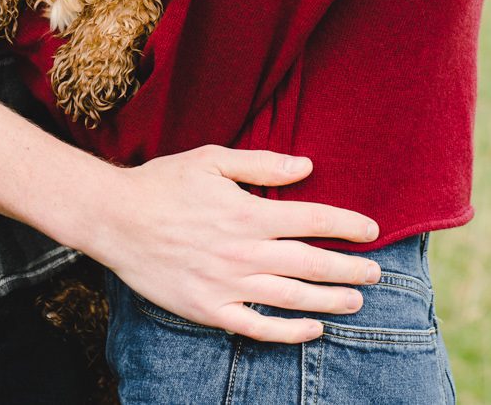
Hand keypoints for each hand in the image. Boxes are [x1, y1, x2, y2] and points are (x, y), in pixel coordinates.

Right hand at [80, 146, 381, 342]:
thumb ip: (261, 164)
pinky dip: (290, 331)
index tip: (371, 229)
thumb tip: (307, 166)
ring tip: (356, 301)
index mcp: (247, 212)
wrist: (115, 219)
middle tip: (376, 274)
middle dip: (350, 269)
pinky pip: (258, 327)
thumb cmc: (163, 184)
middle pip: (311, 263)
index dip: (346, 224)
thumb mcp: (211, 159)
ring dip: (330, 300)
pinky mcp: (209, 309)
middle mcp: (243, 251)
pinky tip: (312, 328)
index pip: (312, 219)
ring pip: (292, 298)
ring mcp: (227, 284)